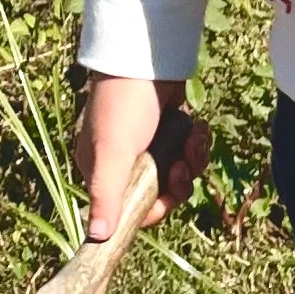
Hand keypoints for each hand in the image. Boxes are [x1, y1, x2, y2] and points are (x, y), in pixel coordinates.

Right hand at [74, 71, 211, 244]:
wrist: (147, 56)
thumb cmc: (124, 104)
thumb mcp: (113, 152)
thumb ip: (106, 195)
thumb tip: (97, 237)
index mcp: (101, 170)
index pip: (129, 209)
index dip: (153, 208)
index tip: (165, 197)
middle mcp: (123, 161)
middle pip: (160, 194)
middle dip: (178, 182)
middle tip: (181, 164)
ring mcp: (149, 145)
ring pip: (179, 173)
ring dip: (192, 160)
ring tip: (192, 139)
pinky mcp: (170, 130)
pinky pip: (188, 152)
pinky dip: (197, 143)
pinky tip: (197, 127)